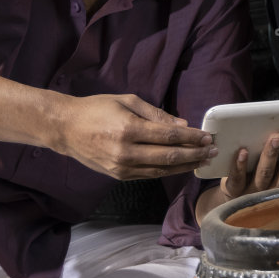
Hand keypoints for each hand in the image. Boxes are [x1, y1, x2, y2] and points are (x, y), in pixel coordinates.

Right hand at [51, 94, 214, 179]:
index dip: (191, 138)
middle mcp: (126, 152)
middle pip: (169, 156)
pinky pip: (149, 175)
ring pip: (161, 170)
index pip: (169, 136)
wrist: (65, 129)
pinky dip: (168, 172)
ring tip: (203, 161)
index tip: (208, 137)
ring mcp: (121, 167)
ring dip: (185, 166)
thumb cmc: (96, 109)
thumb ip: (156, 114)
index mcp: (129, 129)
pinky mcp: (118, 176)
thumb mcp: (127, 101)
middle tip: (213, 151)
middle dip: (195, 154)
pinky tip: (181, 167)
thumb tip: (182, 125)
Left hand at [216, 125, 278, 202]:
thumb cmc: (271, 184)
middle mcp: (275, 191)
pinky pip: (237, 178)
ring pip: (266, 173)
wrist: (234, 206)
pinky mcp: (233, 190)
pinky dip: (240, 165)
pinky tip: (243, 151)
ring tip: (276, 137)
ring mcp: (253, 192)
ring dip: (272, 155)